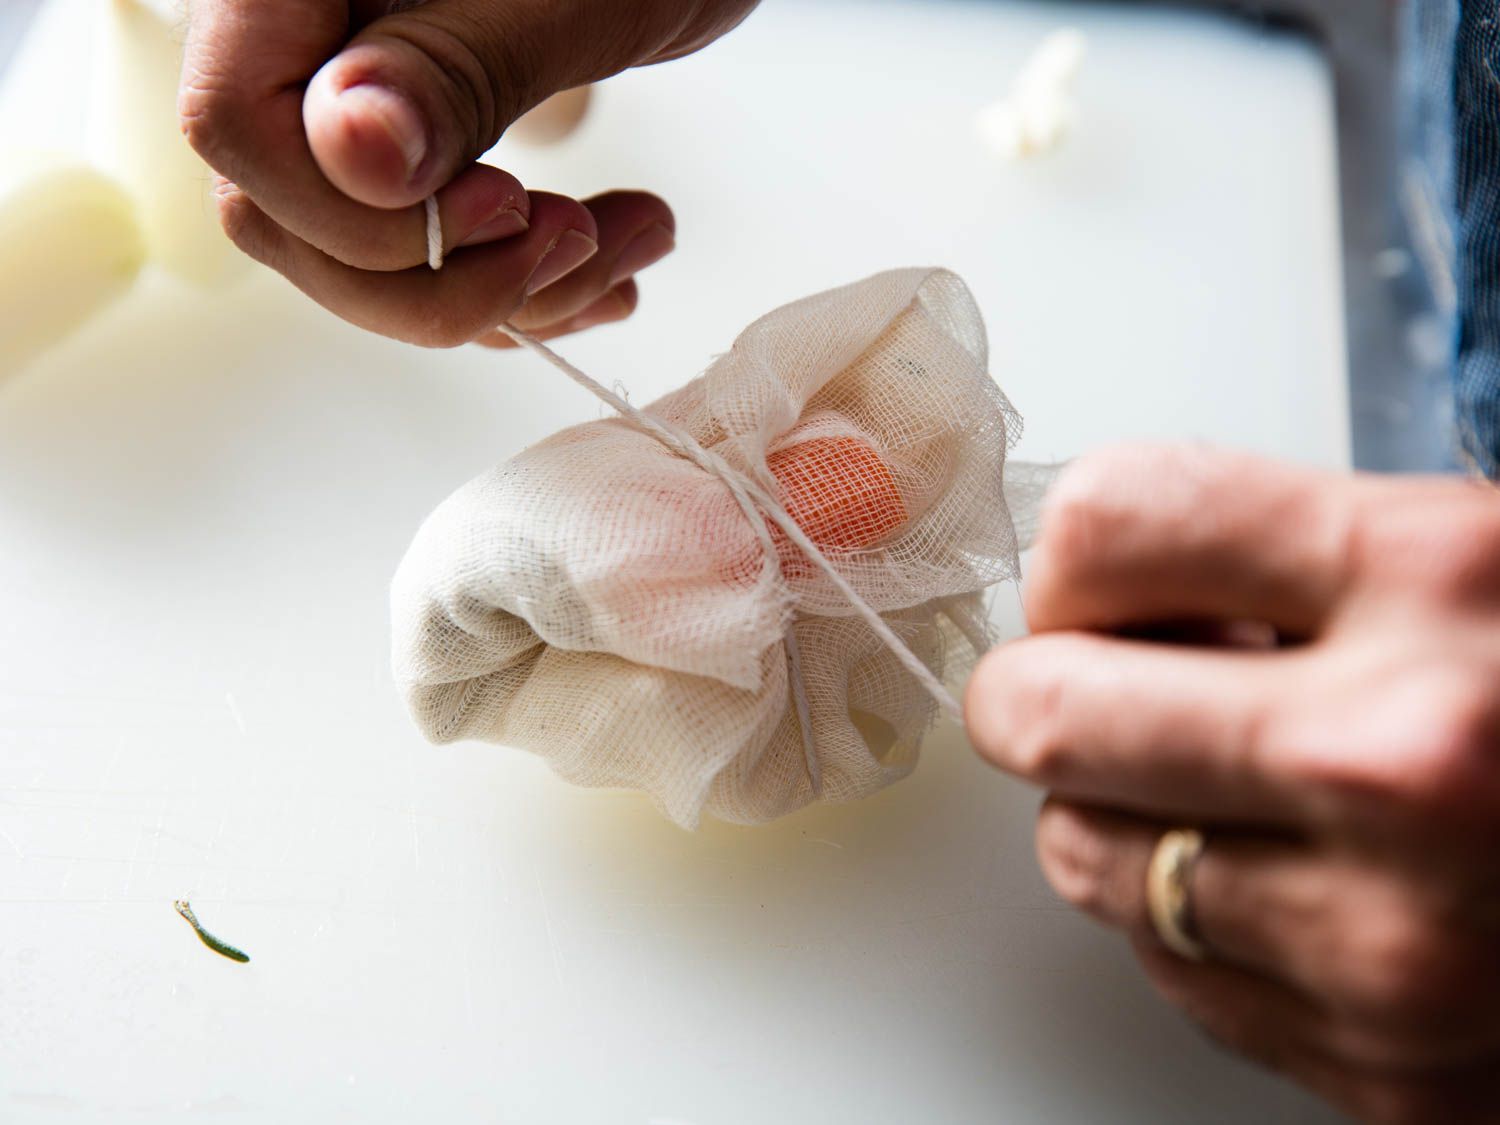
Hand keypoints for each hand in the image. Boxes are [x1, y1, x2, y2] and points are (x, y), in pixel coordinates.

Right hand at [179, 0, 758, 344]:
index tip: (506, 209)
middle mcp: (301, 26)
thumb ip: (455, 67)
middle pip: (286, 213)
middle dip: (446, 276)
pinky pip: (423, 244)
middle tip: (580, 242)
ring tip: (631, 239)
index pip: (238, 121)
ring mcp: (353, 80)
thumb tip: (353, 150)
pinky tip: (610, 250)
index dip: (364, 212)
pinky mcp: (413, 127)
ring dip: (509, 289)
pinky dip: (522, 276)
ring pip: (359, 253)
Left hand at [965, 445, 1499, 1122]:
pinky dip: (1194, 922)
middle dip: (1042, 692)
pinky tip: (1293, 882)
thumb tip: (1101, 589)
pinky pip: (1173, 972)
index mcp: (1445, 581)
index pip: (1111, 521)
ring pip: (1083, 858)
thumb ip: (1293, 561)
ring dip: (1113, 814)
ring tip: (1220, 786)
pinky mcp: (1390, 1075)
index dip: (1084, 552)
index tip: (1103, 579)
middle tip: (1080, 685)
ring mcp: (1394, 945)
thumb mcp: (1485, 565)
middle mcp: (1406, 763)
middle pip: (1045, 711)